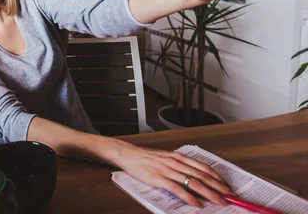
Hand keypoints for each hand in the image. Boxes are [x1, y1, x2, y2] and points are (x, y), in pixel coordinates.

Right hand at [115, 143, 231, 207]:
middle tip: (230, 196)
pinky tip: (197, 204)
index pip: (203, 167)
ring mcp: (168, 170)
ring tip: (219, 201)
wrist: (128, 154)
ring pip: (194, 183)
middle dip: (218, 187)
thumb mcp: (165, 157)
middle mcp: (176, 162)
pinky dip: (190, 198)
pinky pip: (178, 189)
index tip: (227, 186)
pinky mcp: (159, 179)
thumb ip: (179, 165)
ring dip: (209, 193)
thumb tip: (193, 176)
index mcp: (178, 156)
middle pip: (202, 176)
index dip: (217, 177)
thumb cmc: (145, 157)